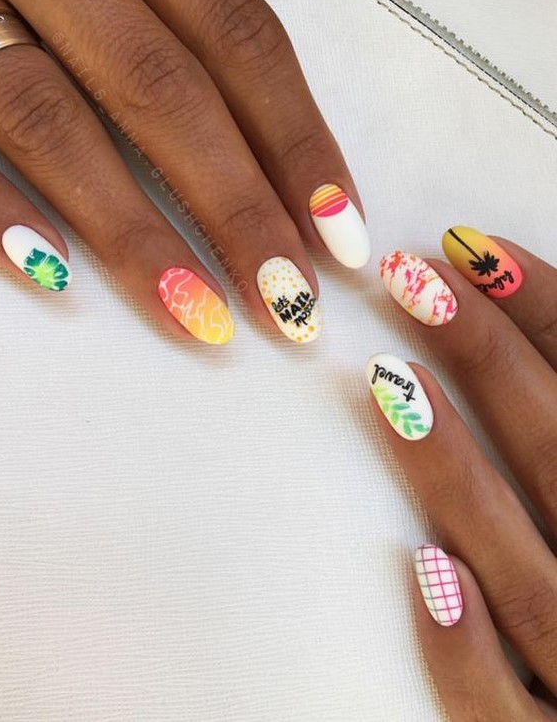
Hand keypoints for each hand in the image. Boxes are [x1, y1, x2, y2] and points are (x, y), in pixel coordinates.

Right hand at [0, 0, 370, 344]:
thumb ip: (183, 47)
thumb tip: (268, 172)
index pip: (237, 37)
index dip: (297, 140)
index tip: (339, 233)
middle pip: (163, 89)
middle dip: (236, 207)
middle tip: (287, 301)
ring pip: (53, 118)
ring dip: (133, 231)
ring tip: (196, 314)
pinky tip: (51, 272)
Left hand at [368, 228, 556, 718]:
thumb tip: (537, 355)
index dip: (547, 315)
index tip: (473, 254)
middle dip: (493, 361)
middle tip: (416, 281)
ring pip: (529, 574)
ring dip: (459, 474)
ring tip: (389, 381)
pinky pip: (502, 716)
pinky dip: (470, 655)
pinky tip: (425, 574)